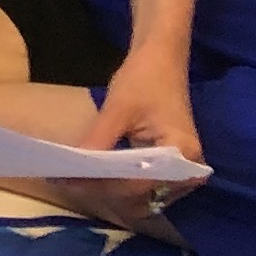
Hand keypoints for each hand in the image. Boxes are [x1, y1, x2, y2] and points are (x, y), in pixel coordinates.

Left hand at [47, 43, 205, 236]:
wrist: (162, 60)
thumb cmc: (145, 79)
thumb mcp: (118, 109)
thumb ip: (100, 140)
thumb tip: (73, 169)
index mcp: (184, 156)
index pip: (138, 185)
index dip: (103, 185)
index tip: (69, 181)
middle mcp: (188, 174)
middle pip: (140, 195)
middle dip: (103, 190)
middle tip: (67, 182)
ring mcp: (180, 175)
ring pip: (139, 196)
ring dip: (108, 189)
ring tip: (74, 180)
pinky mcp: (168, 171)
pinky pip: (141, 186)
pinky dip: (116, 182)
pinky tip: (91, 176)